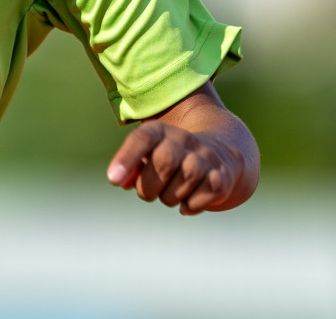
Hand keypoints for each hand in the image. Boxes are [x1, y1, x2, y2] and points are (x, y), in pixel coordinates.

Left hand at [105, 120, 243, 214]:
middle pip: (165, 160)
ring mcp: (205, 156)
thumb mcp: (145, 158)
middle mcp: (183, 139)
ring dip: (170, 197)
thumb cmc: (168, 159)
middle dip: (149, 186)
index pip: (142, 139)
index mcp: (159, 131)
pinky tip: (187, 202)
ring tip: (169, 194)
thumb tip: (119, 180)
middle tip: (147, 192)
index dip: (126, 158)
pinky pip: (205, 193)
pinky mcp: (222, 176)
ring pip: (187, 176)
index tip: (113, 180)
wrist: (218, 154)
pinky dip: (191, 205)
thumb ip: (129, 169)